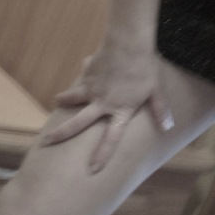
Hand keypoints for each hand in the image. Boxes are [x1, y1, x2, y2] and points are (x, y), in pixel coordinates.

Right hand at [42, 41, 174, 172]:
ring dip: (64, 100)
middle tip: (46, 142)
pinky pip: (82, 75)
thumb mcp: (156, 90)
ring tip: (57, 101)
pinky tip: (85, 65)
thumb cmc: (144, 68)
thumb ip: (160, 109)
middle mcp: (102, 103)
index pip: (110, 139)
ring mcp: (92, 88)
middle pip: (78, 123)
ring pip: (72, 98)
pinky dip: (83, 72)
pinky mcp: (87, 74)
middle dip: (61, 134)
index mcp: (120, 110)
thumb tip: (168, 127)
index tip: (91, 170)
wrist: (128, 44)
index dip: (101, 155)